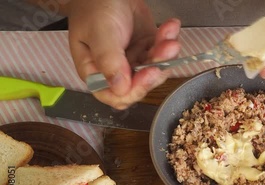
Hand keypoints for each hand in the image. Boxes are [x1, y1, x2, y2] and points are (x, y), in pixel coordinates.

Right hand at [66, 0, 180, 108]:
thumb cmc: (94, 6)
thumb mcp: (99, 32)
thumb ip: (108, 60)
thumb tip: (120, 88)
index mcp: (96, 72)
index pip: (116, 96)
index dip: (134, 91)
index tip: (148, 74)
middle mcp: (116, 71)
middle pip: (141, 85)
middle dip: (156, 69)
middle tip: (166, 51)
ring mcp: (134, 59)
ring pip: (156, 69)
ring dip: (166, 54)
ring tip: (169, 36)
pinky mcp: (148, 48)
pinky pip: (163, 52)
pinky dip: (169, 39)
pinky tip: (170, 26)